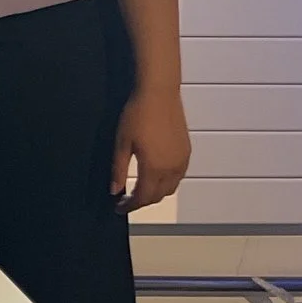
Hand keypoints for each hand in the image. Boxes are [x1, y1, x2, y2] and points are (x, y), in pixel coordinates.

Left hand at [112, 83, 191, 210]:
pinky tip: (156, 175)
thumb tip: (114, 191)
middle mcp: (172, 169)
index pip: (143, 197)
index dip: (130, 206)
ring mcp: (182, 161)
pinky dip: (167, 183)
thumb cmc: (137, 115)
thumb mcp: (122, 142)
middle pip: (158, 196)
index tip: (118, 208)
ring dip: (156, 193)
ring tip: (139, 189)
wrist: (159, 94)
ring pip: (171, 188)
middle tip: (126, 200)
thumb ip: (118, 169)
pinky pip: (178, 176)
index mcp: (154, 168)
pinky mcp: (187, 152)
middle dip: (142, 202)